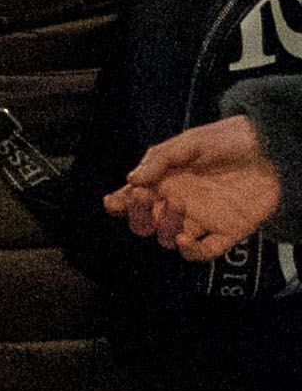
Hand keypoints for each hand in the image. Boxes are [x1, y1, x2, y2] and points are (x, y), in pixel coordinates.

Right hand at [112, 115, 284, 260]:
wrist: (274, 149)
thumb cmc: (232, 139)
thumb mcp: (191, 141)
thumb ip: (160, 158)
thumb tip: (131, 179)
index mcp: (169, 179)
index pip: (136, 197)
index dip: (121, 202)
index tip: (116, 201)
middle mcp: (182, 200)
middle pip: (149, 220)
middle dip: (139, 214)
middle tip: (144, 199)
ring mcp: (204, 217)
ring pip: (171, 236)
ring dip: (164, 230)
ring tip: (173, 208)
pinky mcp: (228, 230)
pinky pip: (205, 251)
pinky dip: (191, 251)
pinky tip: (184, 239)